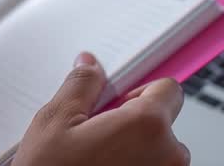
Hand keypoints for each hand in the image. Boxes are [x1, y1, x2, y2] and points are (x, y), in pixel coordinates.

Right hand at [15, 52, 189, 165]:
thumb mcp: (54, 122)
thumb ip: (81, 85)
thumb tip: (91, 66)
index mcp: (147, 126)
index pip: (169, 89)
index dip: (141, 90)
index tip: (120, 100)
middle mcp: (168, 156)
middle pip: (163, 124)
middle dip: (134, 125)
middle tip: (96, 136)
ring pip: (158, 155)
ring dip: (135, 154)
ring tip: (95, 162)